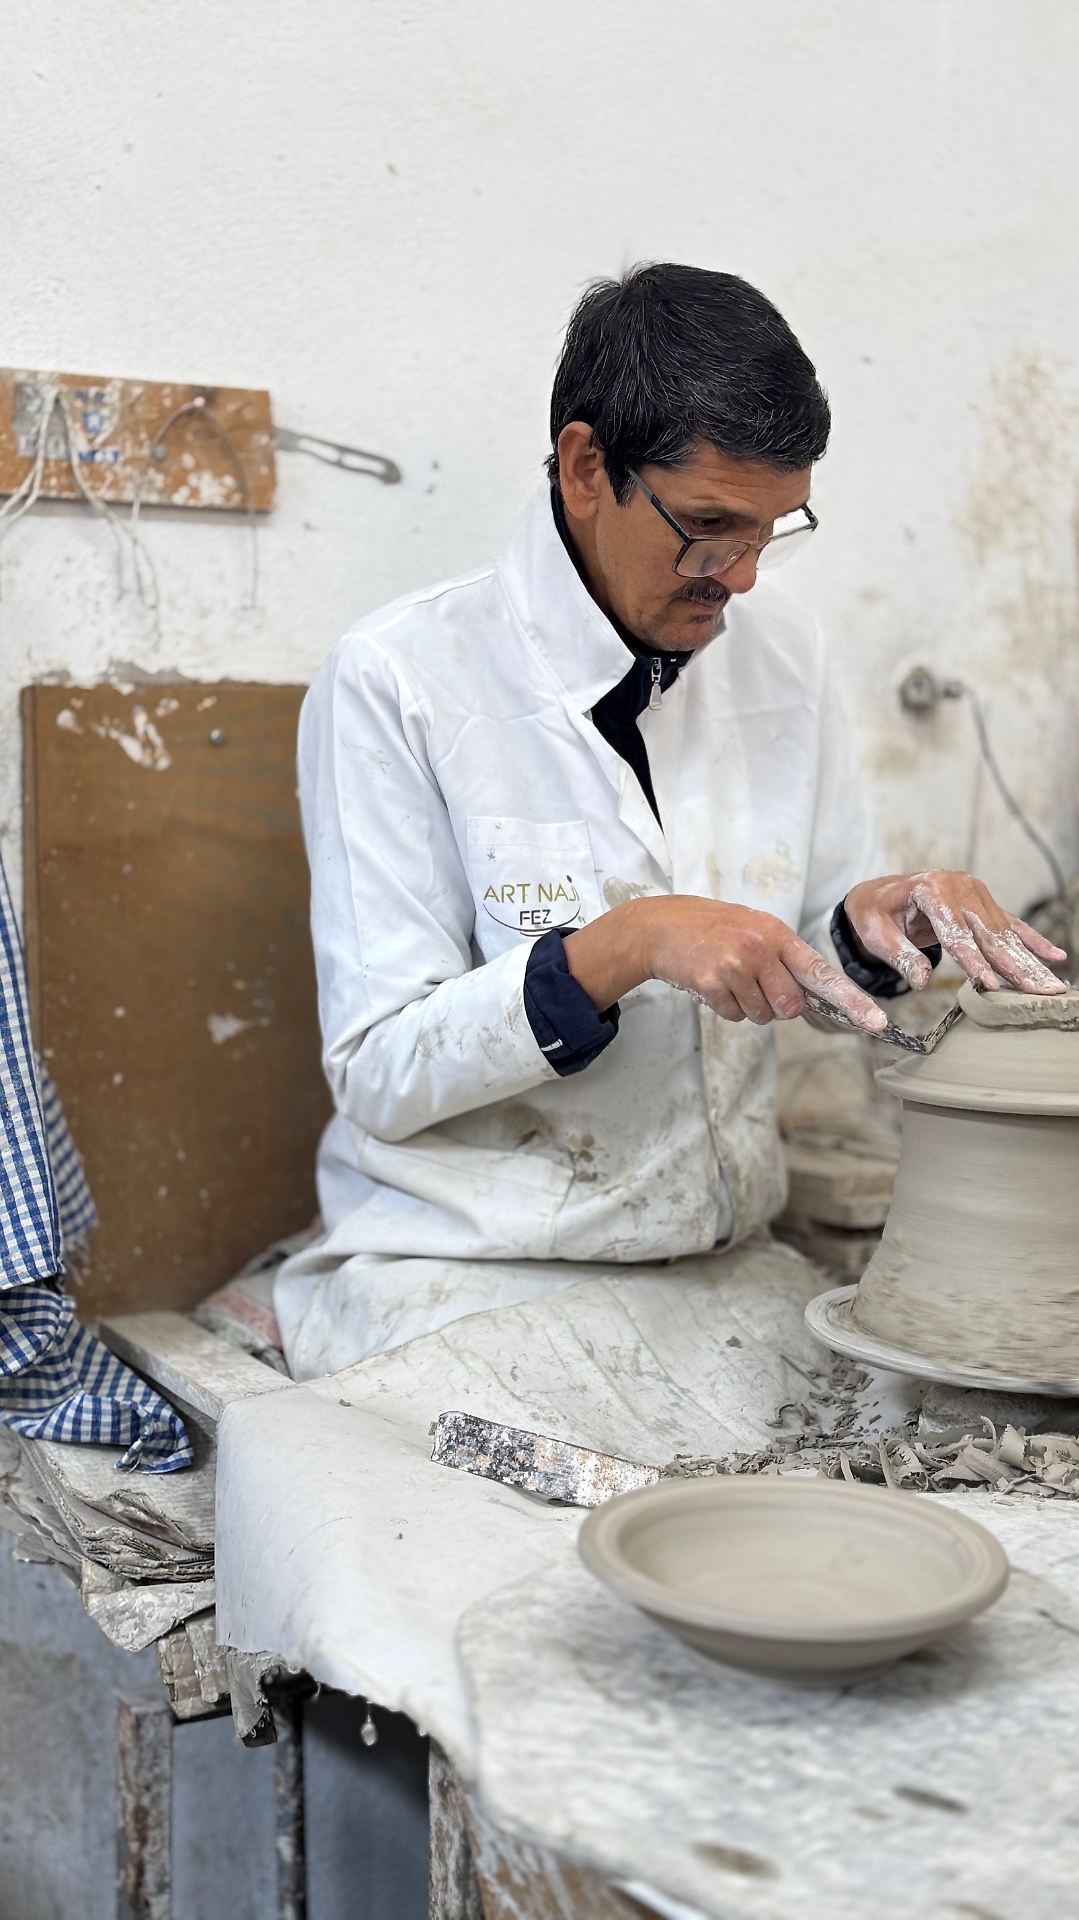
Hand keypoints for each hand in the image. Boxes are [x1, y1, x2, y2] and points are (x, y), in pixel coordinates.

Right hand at [563, 895, 888, 1031]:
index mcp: (777, 934)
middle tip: (754, 984)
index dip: (851, 1000)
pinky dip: (725, 1007)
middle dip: (777, 1006)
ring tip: (728, 979)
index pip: (821, 972)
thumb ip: (782, 960)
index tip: (876, 1022)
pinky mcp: (712, 984)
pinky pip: (735, 1015)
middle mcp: (760, 949)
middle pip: (790, 1006)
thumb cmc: (714, 929)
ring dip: (748, 1006)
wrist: (661, 926)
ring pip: (762, 1016)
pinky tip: (712, 983)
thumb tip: (805, 1000)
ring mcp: (735, 966)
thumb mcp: (754, 930)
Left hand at [844, 869, 1066, 993]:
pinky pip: (1011, 925)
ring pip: (1005, 934)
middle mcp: (960, 886)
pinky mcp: (983, 903)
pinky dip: (1033, 942)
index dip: (974, 962)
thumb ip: (900, 956)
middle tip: (1037, 992)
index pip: (956, 933)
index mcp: (931, 889)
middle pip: (989, 934)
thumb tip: (921, 982)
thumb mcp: (877, 934)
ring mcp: (975, 893)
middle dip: (1015, 966)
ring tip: (1051, 986)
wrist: (880, 893)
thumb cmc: (876, 914)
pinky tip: (1055, 956)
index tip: (991, 985)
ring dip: (1029, 962)